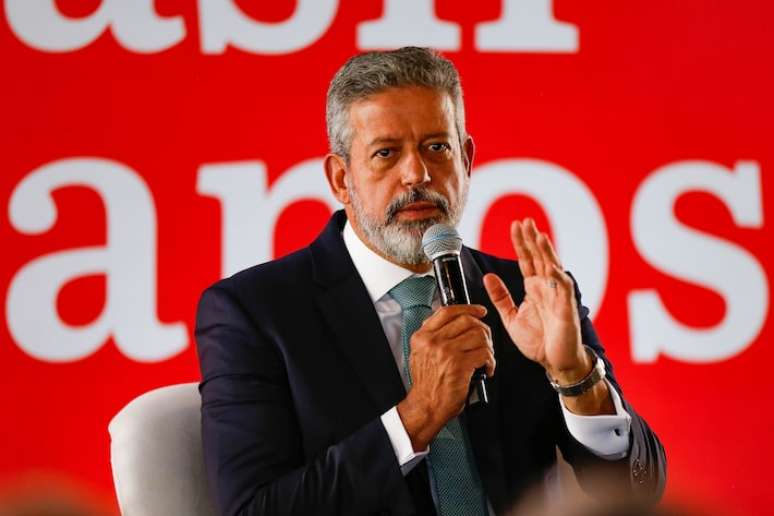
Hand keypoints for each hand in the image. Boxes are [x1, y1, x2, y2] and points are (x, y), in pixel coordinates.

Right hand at [397, 304, 494, 450]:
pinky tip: (486, 368)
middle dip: (482, 329)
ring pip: (478, 335)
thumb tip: (451, 323)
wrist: (426, 405)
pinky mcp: (459, 365)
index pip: (447, 311)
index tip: (478, 311)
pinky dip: (490, 361)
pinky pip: (484, 353)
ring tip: (486, 356)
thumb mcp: (419, 354)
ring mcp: (446, 352)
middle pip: (467, 321)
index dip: (467, 308)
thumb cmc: (426, 384)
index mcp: (422, 336)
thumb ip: (431, 337)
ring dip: (488, 346)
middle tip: (486, 339)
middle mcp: (433, 341)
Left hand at [482, 218, 588, 383]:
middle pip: (539, 257)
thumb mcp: (511, 317)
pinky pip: (564, 288)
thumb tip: (488, 276)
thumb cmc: (538, 341)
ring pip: (552, 267)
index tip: (515, 226)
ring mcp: (558, 295)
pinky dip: (557, 276)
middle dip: (532, 239)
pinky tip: (550, 266)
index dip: (521, 243)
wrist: (554, 362)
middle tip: (525, 221)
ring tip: (538, 235)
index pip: (526, 260)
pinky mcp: (567, 307)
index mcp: (534, 288)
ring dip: (546, 251)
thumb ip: (501, 297)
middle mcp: (547, 287)